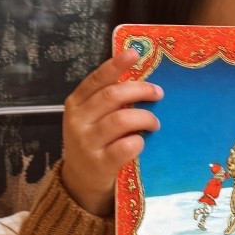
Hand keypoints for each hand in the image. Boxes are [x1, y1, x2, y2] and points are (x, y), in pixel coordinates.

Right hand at [60, 53, 162, 217]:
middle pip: (113, 96)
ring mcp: (87, 143)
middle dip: (140, 90)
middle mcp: (78, 121)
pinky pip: (126, 146)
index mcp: (76, 103)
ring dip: (145, 118)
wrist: (80, 181)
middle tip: (158, 93)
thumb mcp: (91, 118)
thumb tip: (141, 78)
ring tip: (154, 123)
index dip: (116, 64)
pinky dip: (139, 141)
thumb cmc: (94, 143)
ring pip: (122, 120)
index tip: (134, 53)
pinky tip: (142, 142)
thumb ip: (107, 100)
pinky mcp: (100, 164)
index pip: (97, 79)